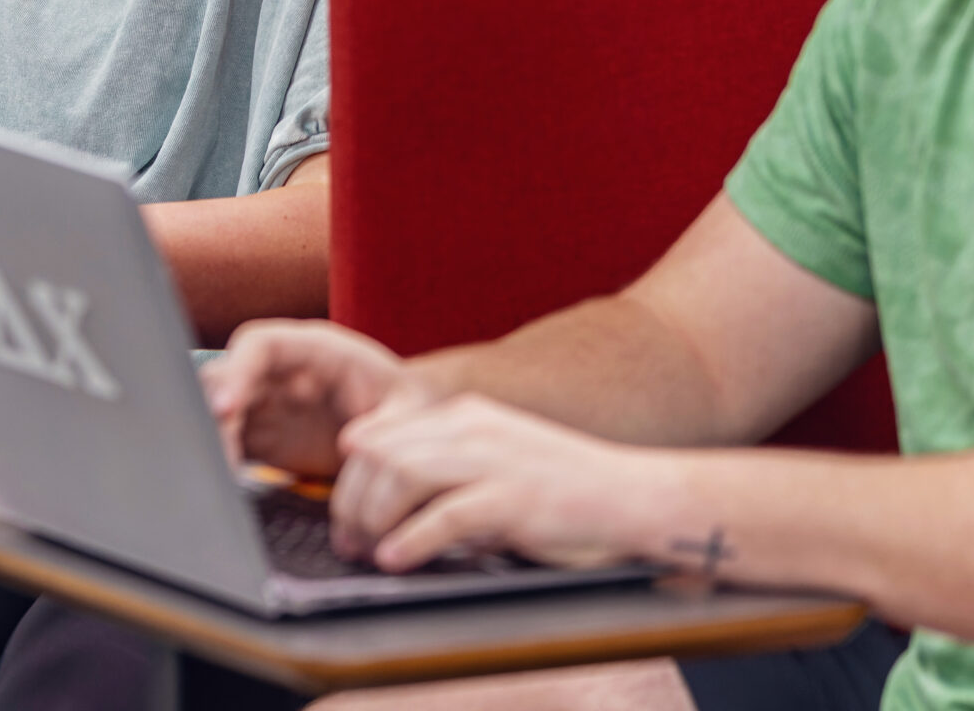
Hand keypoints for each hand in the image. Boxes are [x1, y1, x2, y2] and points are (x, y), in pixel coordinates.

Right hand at [203, 320, 425, 478]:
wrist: (402, 424)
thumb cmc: (406, 404)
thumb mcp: (410, 410)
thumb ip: (386, 425)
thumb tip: (352, 443)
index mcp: (315, 349)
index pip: (259, 344)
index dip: (236, 371)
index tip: (227, 407)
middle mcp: (281, 371)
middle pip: (225, 376)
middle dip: (213, 412)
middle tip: (219, 456)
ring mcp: (266, 402)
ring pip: (217, 410)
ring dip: (213, 440)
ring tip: (225, 477)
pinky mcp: (261, 436)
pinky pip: (227, 444)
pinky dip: (222, 461)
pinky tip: (230, 485)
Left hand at [332, 392, 652, 571]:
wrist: (631, 496)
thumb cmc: (563, 488)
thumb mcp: (495, 460)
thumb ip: (447, 467)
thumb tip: (386, 497)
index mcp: (465, 415)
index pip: (383, 434)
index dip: (351, 476)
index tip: (342, 512)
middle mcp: (474, 428)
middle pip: (383, 453)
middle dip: (352, 501)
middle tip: (345, 541)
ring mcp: (494, 460)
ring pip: (403, 475)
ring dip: (372, 517)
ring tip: (364, 551)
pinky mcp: (514, 499)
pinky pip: (445, 516)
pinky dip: (411, 540)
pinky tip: (396, 559)